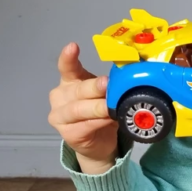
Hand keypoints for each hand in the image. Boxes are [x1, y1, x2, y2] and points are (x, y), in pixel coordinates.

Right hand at [47, 42, 118, 173]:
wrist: (98, 143)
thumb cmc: (100, 112)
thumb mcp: (104, 93)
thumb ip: (110, 83)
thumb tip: (131, 71)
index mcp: (70, 81)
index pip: (67, 67)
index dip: (69, 57)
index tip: (73, 46)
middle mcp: (61, 96)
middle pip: (78, 89)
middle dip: (94, 86)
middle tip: (107, 83)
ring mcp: (60, 116)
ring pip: (79, 109)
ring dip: (97, 107)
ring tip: (110, 106)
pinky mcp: (68, 134)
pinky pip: (85, 125)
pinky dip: (100, 121)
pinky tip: (110, 119)